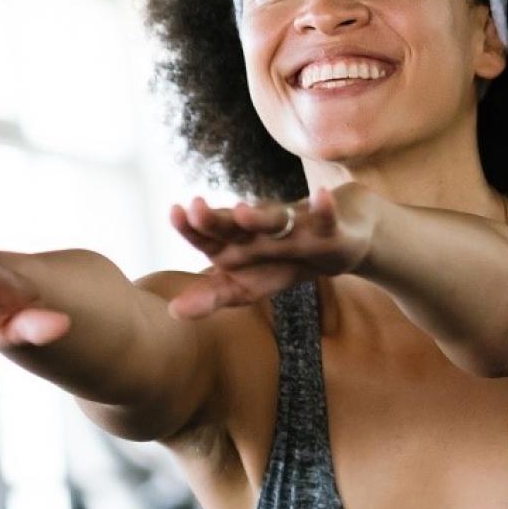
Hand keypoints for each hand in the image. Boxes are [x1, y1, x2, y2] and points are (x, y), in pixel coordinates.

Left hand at [168, 185, 374, 319]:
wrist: (334, 242)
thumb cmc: (281, 263)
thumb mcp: (245, 287)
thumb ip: (211, 296)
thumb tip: (173, 312)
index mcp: (237, 242)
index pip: (209, 236)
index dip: (192, 228)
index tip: (175, 212)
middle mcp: (259, 229)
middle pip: (234, 225)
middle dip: (216, 219)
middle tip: (195, 208)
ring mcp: (292, 226)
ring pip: (275, 220)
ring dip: (261, 217)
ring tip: (243, 211)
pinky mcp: (326, 227)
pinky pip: (325, 217)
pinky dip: (324, 208)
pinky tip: (321, 196)